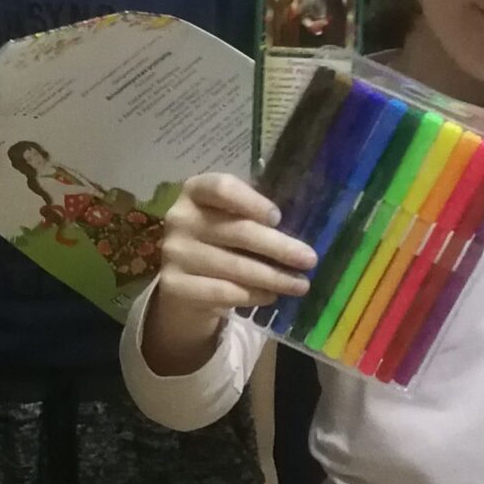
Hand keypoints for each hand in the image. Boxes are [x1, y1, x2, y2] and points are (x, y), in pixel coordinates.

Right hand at [140, 173, 314, 376]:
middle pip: (236, 231)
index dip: (251, 201)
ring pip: (234, 266)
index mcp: (195, 191)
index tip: (278, 218)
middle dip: (278, 247)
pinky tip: (270, 296)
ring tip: (301, 285)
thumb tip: (303, 230)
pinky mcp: (174, 284)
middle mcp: (180, 218)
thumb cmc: (218, 240)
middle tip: (309, 259)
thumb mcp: (230, 218)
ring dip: (273, 277)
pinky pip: (222, 292)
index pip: (221, 187)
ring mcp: (174, 253)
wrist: (183, 281)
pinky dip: (251, 296)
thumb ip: (255, 216)